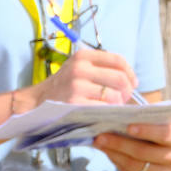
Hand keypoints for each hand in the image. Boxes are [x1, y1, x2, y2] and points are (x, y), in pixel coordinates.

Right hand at [24, 49, 138, 107]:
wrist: (37, 101)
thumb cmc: (64, 87)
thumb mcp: (78, 68)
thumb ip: (101, 68)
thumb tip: (131, 80)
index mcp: (83, 56)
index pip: (118, 60)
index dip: (130, 73)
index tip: (132, 83)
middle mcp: (79, 69)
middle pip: (120, 79)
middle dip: (127, 92)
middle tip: (124, 99)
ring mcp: (76, 87)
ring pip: (114, 96)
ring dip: (118, 105)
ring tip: (112, 107)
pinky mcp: (75, 104)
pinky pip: (103, 109)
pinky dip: (108, 113)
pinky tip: (104, 114)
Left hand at [93, 119, 170, 170]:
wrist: (159, 157)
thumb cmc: (151, 132)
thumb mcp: (151, 122)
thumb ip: (139, 116)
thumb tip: (116, 109)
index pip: (164, 134)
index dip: (146, 131)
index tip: (128, 127)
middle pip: (144, 152)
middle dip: (120, 143)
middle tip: (100, 136)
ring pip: (135, 165)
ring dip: (114, 154)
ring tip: (99, 144)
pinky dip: (118, 164)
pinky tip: (108, 154)